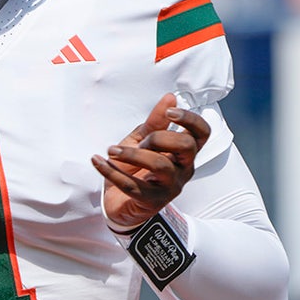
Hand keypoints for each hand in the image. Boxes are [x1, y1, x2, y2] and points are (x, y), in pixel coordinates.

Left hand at [92, 93, 210, 228]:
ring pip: (160, 165)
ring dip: (132, 153)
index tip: (170, 112)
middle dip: (159, 137)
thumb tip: (170, 97)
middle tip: (140, 142)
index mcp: (183, 152)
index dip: (190, 120)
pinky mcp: (151, 202)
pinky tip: (97, 160)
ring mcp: (169, 187)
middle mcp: (183, 169)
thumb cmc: (135, 167)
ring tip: (112, 150)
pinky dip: (110, 171)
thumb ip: (155, 122)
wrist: (119, 201)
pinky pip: (132, 185)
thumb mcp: (142, 140)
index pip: (202, 133)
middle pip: (186, 147)